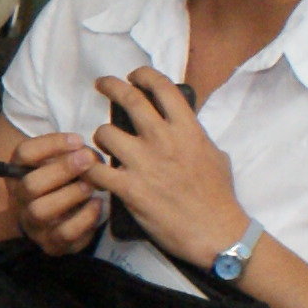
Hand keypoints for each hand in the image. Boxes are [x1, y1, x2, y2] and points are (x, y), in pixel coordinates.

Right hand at [4, 131, 109, 255]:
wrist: (58, 220)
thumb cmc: (64, 183)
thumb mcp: (63, 163)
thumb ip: (75, 154)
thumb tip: (91, 156)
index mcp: (19, 172)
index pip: (24, 153)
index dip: (51, 144)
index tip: (78, 140)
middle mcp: (21, 199)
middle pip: (30, 185)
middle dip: (62, 170)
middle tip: (88, 160)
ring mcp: (34, 224)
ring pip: (42, 211)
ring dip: (70, 195)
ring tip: (91, 186)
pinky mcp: (51, 244)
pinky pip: (65, 234)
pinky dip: (84, 218)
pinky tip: (97, 205)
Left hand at [89, 66, 249, 262]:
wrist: (216, 232)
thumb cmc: (219, 196)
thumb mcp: (214, 154)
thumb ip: (194, 136)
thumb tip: (182, 126)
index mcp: (186, 128)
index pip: (161, 87)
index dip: (143, 75)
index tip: (134, 76)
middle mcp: (162, 139)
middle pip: (128, 99)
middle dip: (111, 86)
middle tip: (103, 84)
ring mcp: (143, 163)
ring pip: (105, 133)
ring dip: (100, 136)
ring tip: (102, 144)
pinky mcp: (128, 189)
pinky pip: (96, 171)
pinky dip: (89, 169)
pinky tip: (90, 170)